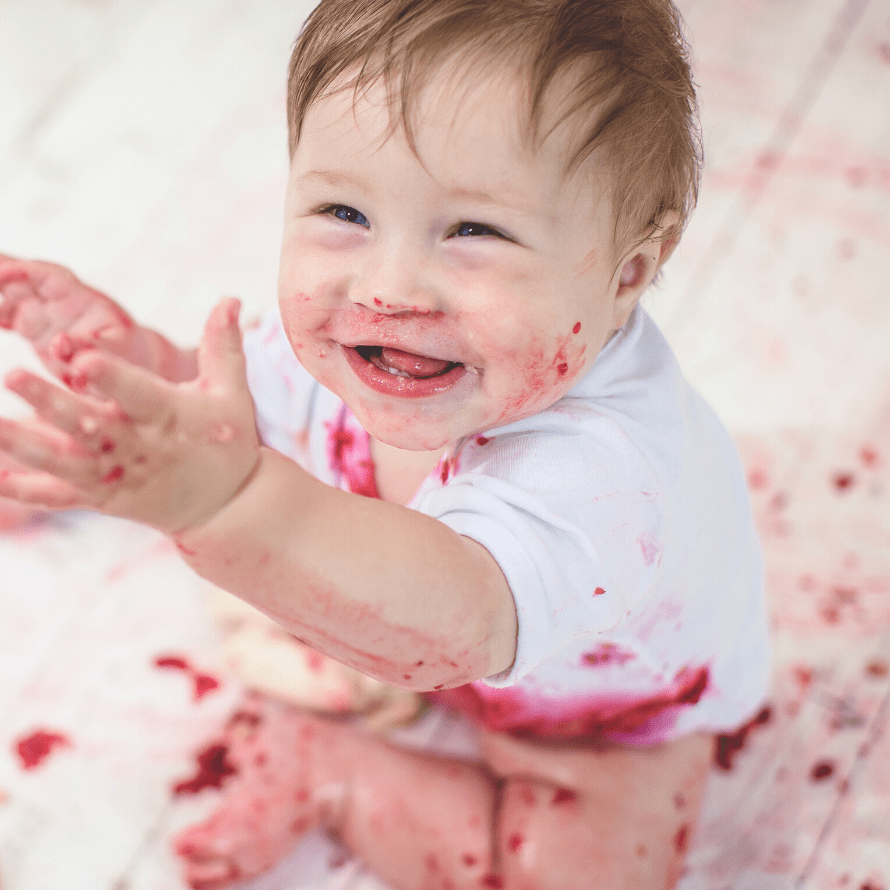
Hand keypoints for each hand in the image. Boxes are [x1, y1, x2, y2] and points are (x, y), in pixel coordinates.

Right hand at [0, 255, 195, 382]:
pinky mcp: (35, 328)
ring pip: (8, 293)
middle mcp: (58, 299)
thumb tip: (60, 346)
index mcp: (81, 298)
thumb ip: (91, 348)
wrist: (134, 363)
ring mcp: (44, 311)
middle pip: (18, 277)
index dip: (19, 270)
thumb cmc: (131, 355)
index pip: (46, 275)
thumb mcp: (118, 353)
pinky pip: (5, 314)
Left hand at [0, 298, 258, 533]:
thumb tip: (230, 298)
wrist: (226, 506)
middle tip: (12, 376)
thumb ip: (223, 345)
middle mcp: (140, 448)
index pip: (138, 394)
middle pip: (91, 426)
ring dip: (25, 445)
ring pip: (67, 462)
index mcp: (170, 416)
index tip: (82, 360)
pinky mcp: (105, 498)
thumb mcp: (231, 392)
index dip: (111, 378)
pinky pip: (60, 496)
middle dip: (52, 402)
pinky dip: (26, 490)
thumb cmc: (228, 441)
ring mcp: (119, 476)